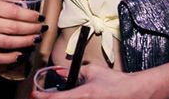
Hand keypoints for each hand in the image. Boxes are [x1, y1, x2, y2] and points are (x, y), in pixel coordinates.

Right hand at [0, 0, 43, 63]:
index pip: (13, 11)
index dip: (29, 15)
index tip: (39, 16)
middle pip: (13, 28)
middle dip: (31, 28)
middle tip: (42, 28)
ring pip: (8, 43)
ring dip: (25, 42)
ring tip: (36, 39)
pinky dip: (10, 57)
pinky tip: (21, 54)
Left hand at [31, 64, 151, 98]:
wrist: (134, 93)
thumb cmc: (115, 83)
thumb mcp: (92, 72)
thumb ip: (73, 72)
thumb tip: (59, 73)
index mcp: (82, 96)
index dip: (39, 96)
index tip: (34, 93)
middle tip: (43, 96)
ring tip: (59, 95)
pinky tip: (71, 97)